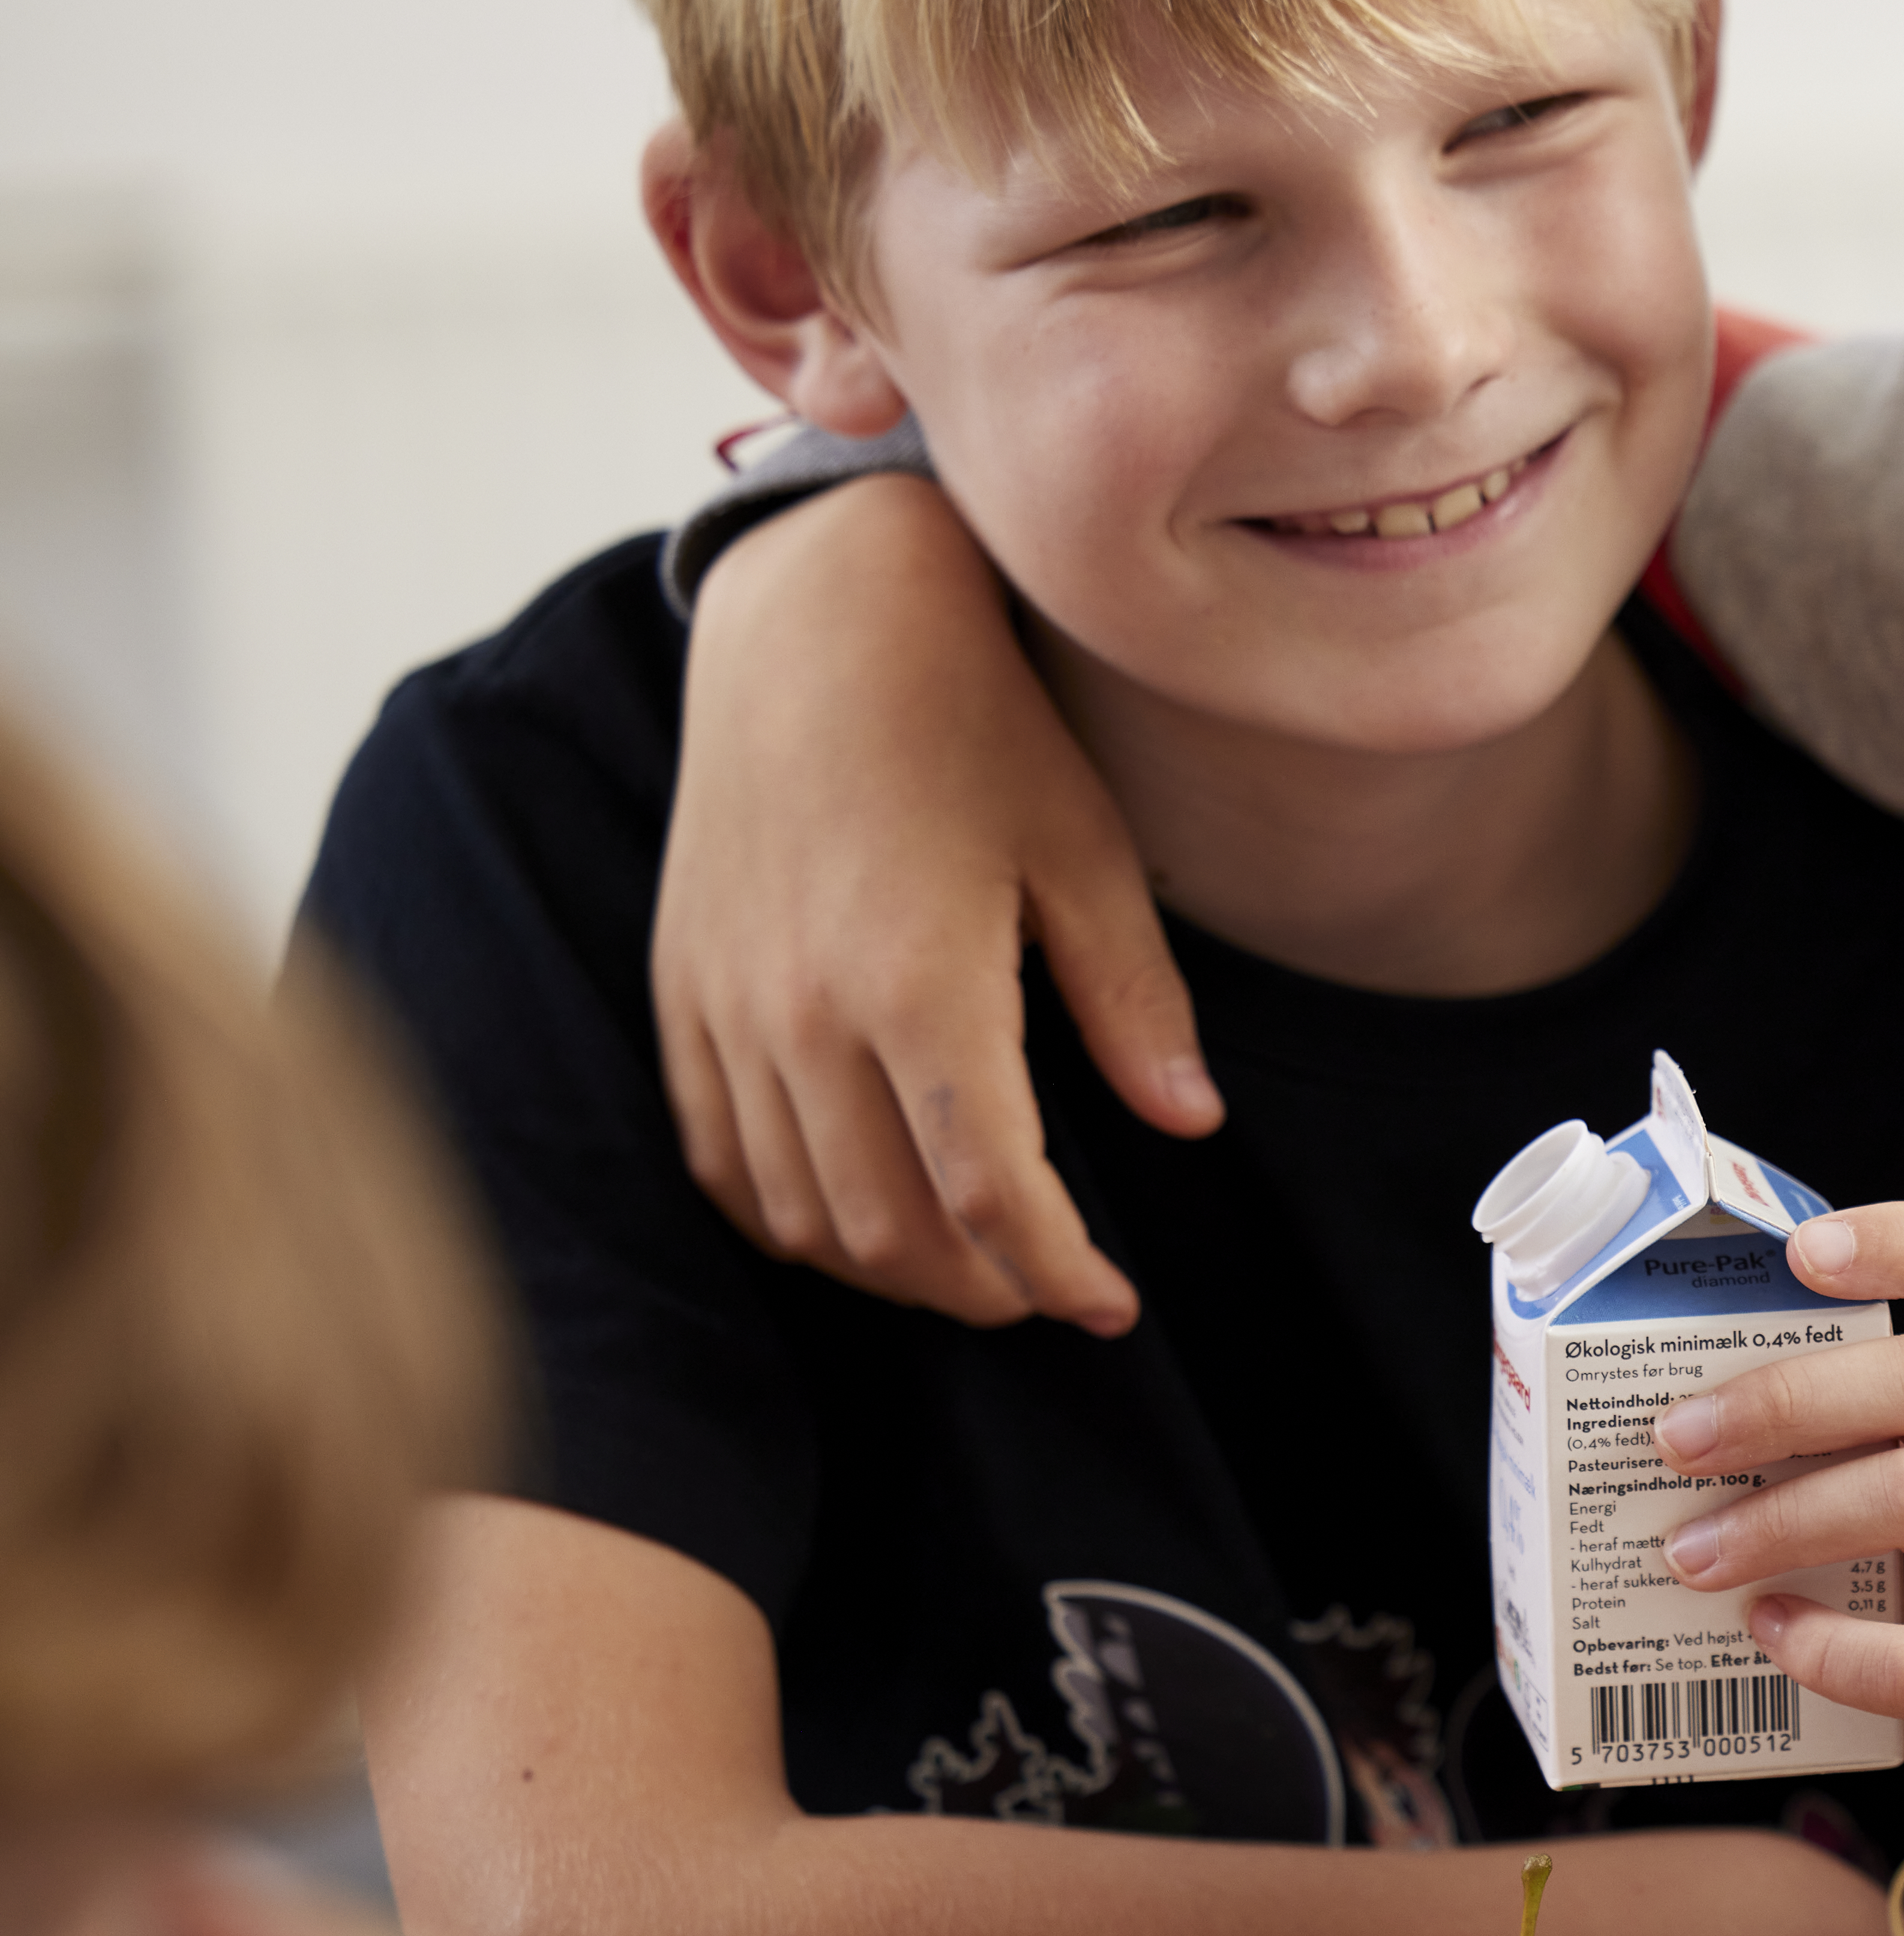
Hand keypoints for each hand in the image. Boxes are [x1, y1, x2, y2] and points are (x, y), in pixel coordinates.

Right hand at [656, 474, 1211, 1332]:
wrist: (818, 628)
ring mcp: (726, 1008)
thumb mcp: (1087, 852)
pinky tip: (854, 1216)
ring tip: (970, 1263)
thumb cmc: (975, 727)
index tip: (1111, 1307)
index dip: (1058, 1273)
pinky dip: (786, 1218)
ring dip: (887, 1267)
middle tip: (1049, 1288)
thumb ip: (1133, 1003)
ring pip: (796, 1214)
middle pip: (889, 1229)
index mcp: (921, 986)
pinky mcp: (681, 992)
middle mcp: (804, 1015)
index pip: (993, 1195)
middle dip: (980, 1288)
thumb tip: (1190, 1125)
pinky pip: (716, 1157)